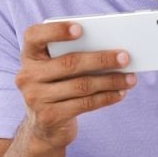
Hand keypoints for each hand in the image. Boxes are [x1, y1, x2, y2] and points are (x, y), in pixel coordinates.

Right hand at [15, 21, 137, 149]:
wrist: (43, 127)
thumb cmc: (57, 87)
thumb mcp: (55, 69)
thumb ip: (70, 55)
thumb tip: (110, 49)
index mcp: (29, 56)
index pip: (34, 36)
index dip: (56, 31)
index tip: (81, 29)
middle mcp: (27, 76)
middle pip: (68, 63)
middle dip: (101, 59)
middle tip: (125, 57)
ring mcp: (35, 98)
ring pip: (81, 85)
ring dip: (110, 81)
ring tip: (130, 78)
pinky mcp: (49, 117)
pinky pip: (84, 104)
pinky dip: (106, 97)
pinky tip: (120, 93)